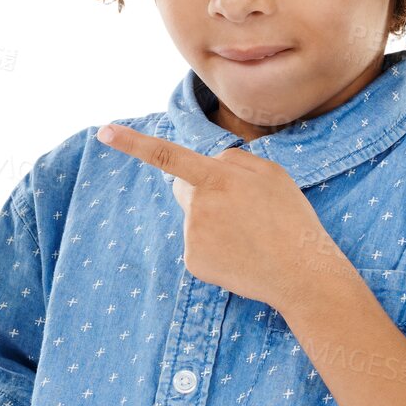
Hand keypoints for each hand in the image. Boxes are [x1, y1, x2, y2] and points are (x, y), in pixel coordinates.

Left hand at [96, 123, 330, 309]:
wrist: (302, 273)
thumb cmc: (292, 220)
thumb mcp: (273, 174)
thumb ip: (235, 161)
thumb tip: (207, 166)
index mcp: (218, 177)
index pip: (168, 155)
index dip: (133, 143)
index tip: (104, 132)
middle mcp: (199, 204)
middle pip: (184, 188)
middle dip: (203, 192)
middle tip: (243, 211)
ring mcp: (192, 234)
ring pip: (193, 217)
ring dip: (215, 222)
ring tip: (249, 236)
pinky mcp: (193, 260)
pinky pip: (197, 244)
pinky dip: (215, 248)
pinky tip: (240, 255)